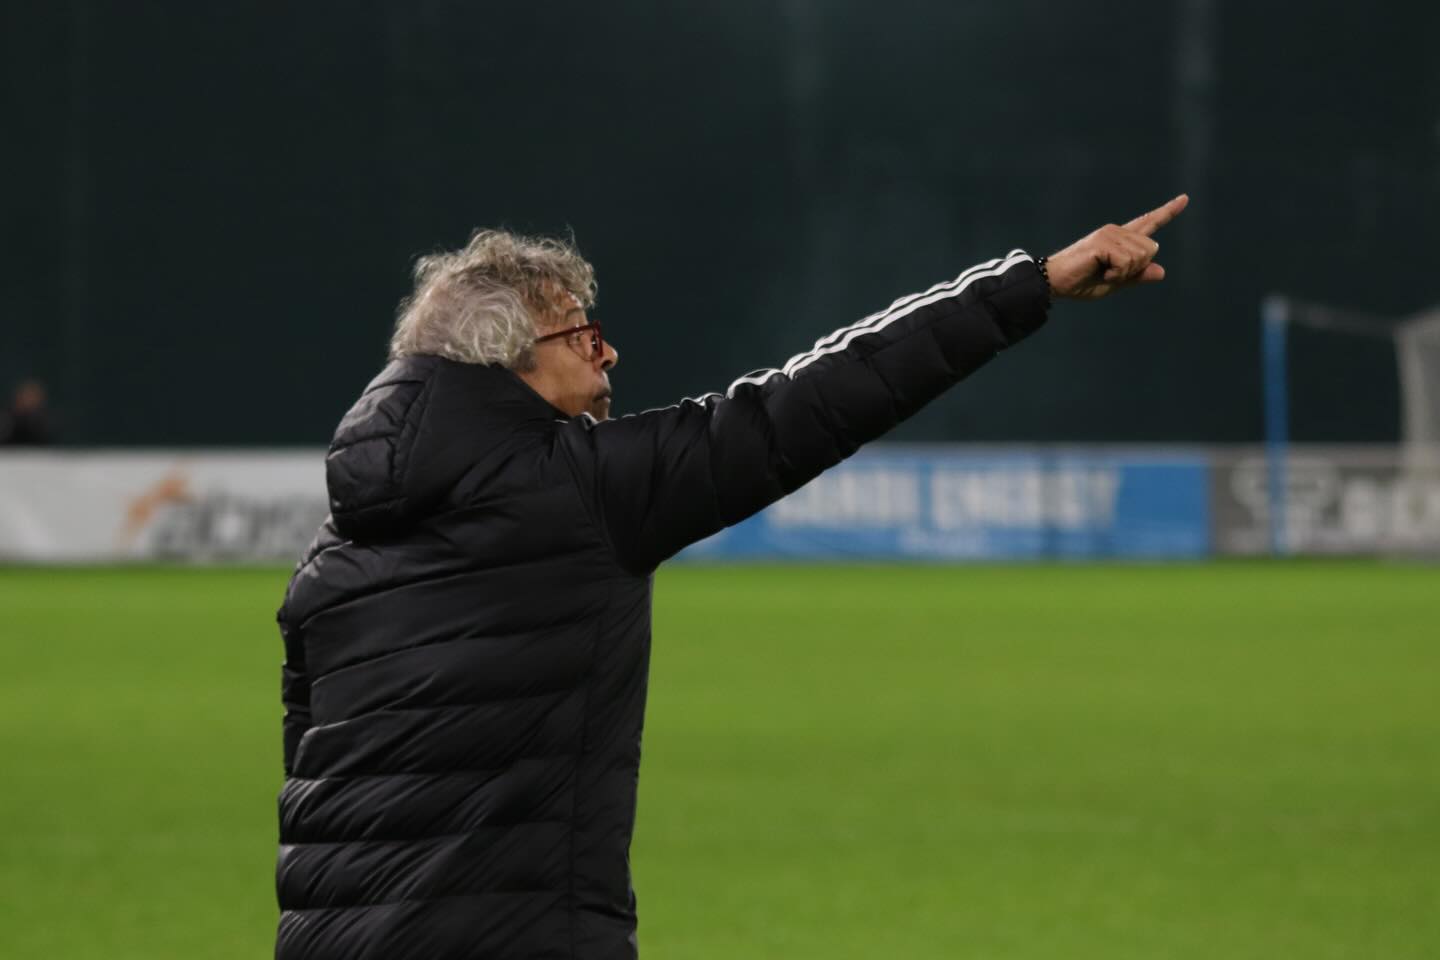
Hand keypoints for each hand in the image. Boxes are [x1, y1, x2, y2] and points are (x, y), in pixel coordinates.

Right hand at [1045, 194, 1188, 299]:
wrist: (1055, 282)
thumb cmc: (1080, 282)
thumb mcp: (1115, 282)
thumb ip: (1137, 276)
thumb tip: (1161, 271)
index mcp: (1121, 239)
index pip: (1149, 223)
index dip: (1168, 212)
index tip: (1185, 198)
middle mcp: (1117, 231)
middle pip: (1151, 249)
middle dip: (1136, 269)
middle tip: (1110, 273)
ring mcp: (1110, 234)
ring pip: (1141, 257)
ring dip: (1124, 273)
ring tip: (1102, 272)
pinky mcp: (1103, 242)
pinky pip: (1126, 262)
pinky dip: (1116, 274)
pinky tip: (1099, 271)